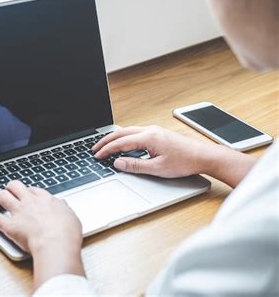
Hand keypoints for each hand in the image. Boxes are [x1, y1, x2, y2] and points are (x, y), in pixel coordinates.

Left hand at [0, 180, 84, 288]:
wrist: (55, 243)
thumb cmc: (66, 233)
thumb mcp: (71, 216)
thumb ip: (64, 209)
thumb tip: (62, 205)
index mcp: (45, 199)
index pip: (34, 189)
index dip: (29, 190)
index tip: (28, 193)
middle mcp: (30, 202)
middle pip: (16, 186)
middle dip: (11, 187)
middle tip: (10, 190)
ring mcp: (18, 212)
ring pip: (3, 196)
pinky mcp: (9, 225)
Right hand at [92, 125, 255, 186]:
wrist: (204, 156)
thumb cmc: (184, 162)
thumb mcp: (157, 168)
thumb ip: (135, 165)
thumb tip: (118, 163)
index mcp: (148, 137)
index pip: (120, 142)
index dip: (107, 150)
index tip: (97, 156)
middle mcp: (150, 130)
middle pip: (121, 133)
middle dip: (106, 141)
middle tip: (95, 149)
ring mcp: (154, 130)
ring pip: (128, 131)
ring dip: (115, 138)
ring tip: (105, 146)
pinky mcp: (158, 133)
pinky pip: (136, 132)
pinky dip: (124, 137)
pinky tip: (123, 143)